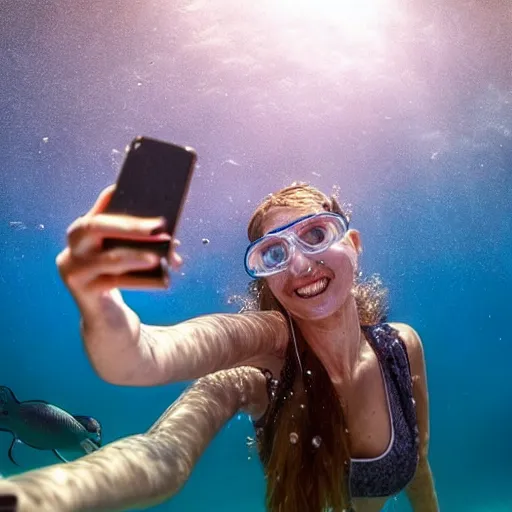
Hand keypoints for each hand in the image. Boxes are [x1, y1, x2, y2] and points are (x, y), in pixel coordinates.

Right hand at [56, 185, 182, 301]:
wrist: (104, 317)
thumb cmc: (118, 278)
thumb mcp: (123, 256)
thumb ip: (136, 241)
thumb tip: (169, 233)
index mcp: (82, 232)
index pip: (97, 210)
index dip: (109, 198)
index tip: (127, 187)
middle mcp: (73, 247)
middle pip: (96, 227)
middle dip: (129, 225)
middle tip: (159, 226)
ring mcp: (73, 269)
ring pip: (110, 259)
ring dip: (138, 255)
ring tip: (160, 256)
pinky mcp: (83, 292)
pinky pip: (117, 283)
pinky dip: (143, 281)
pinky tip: (163, 280)